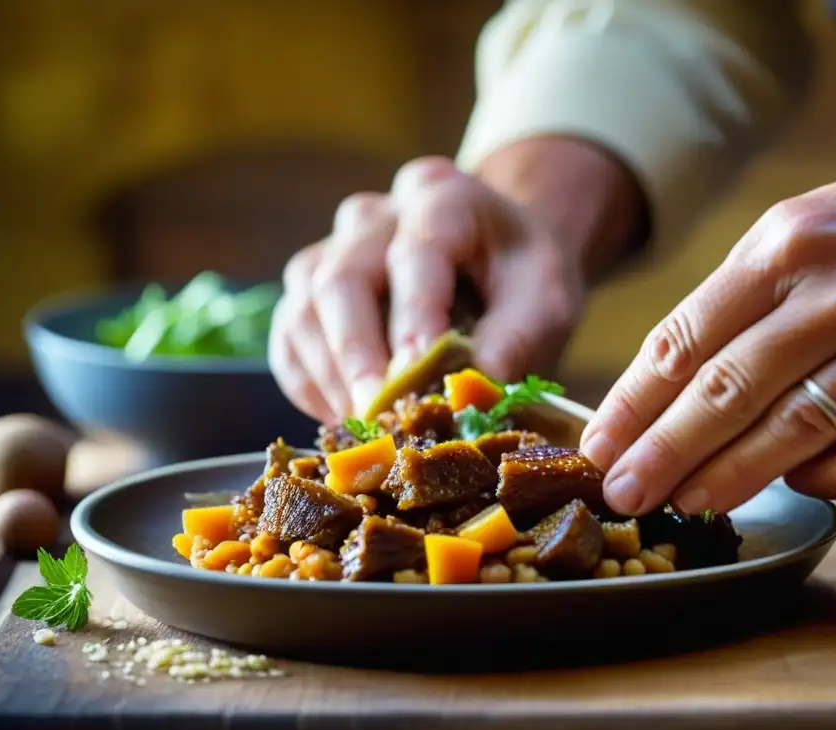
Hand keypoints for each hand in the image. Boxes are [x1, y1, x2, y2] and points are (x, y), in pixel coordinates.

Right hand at [269, 155, 582, 423]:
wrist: (497, 260)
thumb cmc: (522, 279)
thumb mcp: (544, 301)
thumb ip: (513, 341)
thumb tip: (467, 395)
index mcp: (443, 198)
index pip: (417, 252)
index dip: (413, 316)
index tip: (415, 375)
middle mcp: (377, 215)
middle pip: (342, 277)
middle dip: (356, 354)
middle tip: (377, 414)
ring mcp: (335, 247)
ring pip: (306, 305)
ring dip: (329, 375)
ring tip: (363, 426)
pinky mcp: (311, 287)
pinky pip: (290, 335)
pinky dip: (309, 382)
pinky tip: (342, 416)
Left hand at [580, 132, 835, 514]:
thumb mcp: (809, 226)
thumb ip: (740, 295)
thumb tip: (666, 379)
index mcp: (788, 244)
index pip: (686, 339)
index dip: (633, 402)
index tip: (599, 444)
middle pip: (725, 393)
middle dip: (661, 453)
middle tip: (621, 493)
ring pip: (790, 433)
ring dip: (727, 479)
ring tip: (682, 505)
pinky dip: (818, 482)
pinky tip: (789, 485)